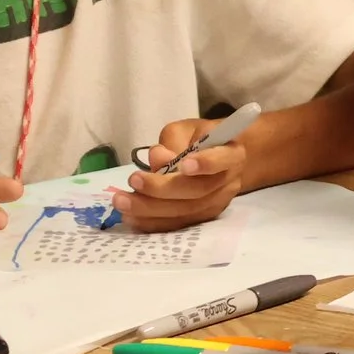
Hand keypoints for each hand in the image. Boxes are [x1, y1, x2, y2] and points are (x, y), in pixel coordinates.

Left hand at [115, 117, 246, 231]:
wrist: (216, 159)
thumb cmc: (198, 139)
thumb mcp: (186, 129)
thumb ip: (173, 142)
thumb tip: (157, 160)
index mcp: (231, 153)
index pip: (223, 160)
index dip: (206, 163)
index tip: (185, 164)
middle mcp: (228, 182)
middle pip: (198, 191)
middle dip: (162, 189)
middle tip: (134, 180)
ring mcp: (217, 204)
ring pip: (186, 211)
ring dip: (151, 209)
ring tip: (123, 202)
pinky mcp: (203, 219)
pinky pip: (178, 224)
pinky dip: (153, 222)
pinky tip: (132, 217)